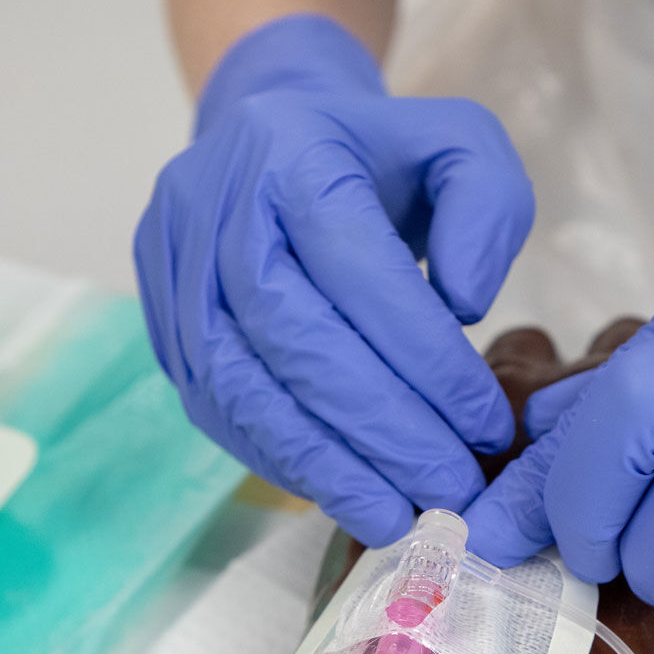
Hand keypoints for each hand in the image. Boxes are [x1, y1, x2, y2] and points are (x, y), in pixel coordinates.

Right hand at [135, 14, 533, 544]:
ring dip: (326, 464)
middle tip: (450, 487)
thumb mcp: (461, 146)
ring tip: (400, 515)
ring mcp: (174, 269)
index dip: (424, 359)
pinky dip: (285, 462)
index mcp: (290, 150)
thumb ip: (489, 207)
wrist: (273, 138)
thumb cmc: (382, 158)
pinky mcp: (163, 325)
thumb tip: (464, 303)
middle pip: (292, 335)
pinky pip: (218, 410)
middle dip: (380, 428)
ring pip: (241, 385)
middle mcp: (214, 205)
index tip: (485, 426)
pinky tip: (347, 493)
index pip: (356, 269)